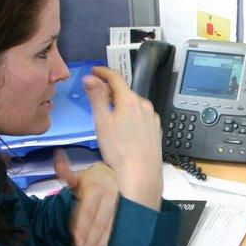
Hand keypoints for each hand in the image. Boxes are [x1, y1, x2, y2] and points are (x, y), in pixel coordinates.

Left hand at [54, 149, 119, 245]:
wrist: (122, 175)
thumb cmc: (96, 180)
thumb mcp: (81, 176)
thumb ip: (67, 174)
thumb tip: (57, 160)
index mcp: (96, 189)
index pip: (87, 213)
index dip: (81, 230)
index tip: (76, 244)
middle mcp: (110, 197)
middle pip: (99, 224)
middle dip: (91, 242)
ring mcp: (122, 206)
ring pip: (112, 229)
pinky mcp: (129, 213)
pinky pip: (121, 230)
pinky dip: (113, 243)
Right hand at [83, 67, 162, 209]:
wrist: (141, 174)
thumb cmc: (120, 151)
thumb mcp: (102, 122)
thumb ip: (96, 97)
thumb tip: (90, 78)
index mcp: (130, 100)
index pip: (115, 77)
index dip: (103, 72)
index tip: (94, 71)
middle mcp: (144, 106)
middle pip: (124, 91)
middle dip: (110, 91)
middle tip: (96, 97)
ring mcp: (152, 118)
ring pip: (133, 104)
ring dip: (120, 105)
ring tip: (109, 117)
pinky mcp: (155, 130)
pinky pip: (141, 116)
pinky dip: (130, 116)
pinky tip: (124, 130)